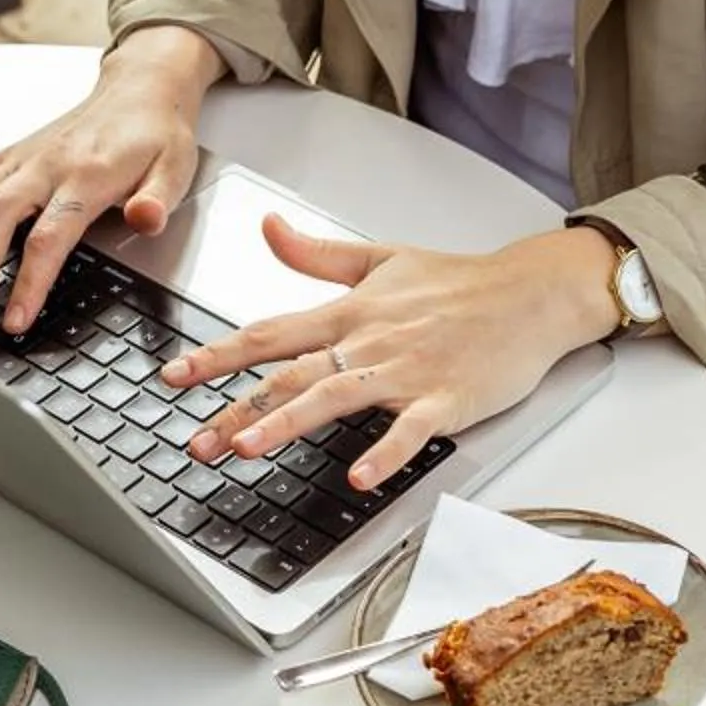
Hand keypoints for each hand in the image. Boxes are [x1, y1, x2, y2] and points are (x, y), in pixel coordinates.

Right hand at [0, 30, 221, 332]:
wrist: (140, 90)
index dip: (29, 280)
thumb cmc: (155, 134)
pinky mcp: (8, 154)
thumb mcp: (177, 168)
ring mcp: (21, 158)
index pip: (50, 235)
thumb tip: (147, 219)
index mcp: (88, 175)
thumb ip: (159, 199)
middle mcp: (46, 165)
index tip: (16, 316)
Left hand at [164, 214, 620, 494]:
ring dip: (288, 423)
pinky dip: (384, 454)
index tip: (174, 376)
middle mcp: (369, 341)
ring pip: (334, 396)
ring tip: (247, 448)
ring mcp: (406, 371)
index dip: (217, 355)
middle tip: (196, 439)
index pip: (269, 333)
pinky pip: (409, 431)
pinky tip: (359, 477)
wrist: (531, 292)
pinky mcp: (445, 399)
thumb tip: (269, 228)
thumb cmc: (461, 282)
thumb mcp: (382, 257)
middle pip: (290, 374)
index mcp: (350, 311)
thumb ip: (317, 253)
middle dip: (236, 407)